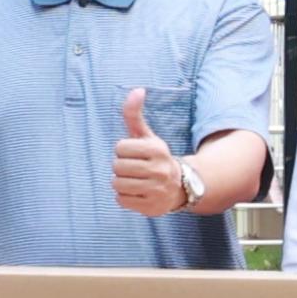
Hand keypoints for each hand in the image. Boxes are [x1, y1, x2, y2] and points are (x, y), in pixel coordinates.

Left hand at [109, 87, 191, 215]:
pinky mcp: (151, 207)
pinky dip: (124, 198)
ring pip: (117, 184)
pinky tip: (137, 193)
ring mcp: (156, 190)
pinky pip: (121, 201)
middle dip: (120, 168)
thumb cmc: (154, 158)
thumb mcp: (146, 136)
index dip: (122, 151)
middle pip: (116, 167)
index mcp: (157, 149)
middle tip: (134, 169)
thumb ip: (135, 114)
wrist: (180, 186)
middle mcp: (159, 170)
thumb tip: (137, 90)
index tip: (134, 154)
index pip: (119, 148)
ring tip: (134, 181)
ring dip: (121, 183)